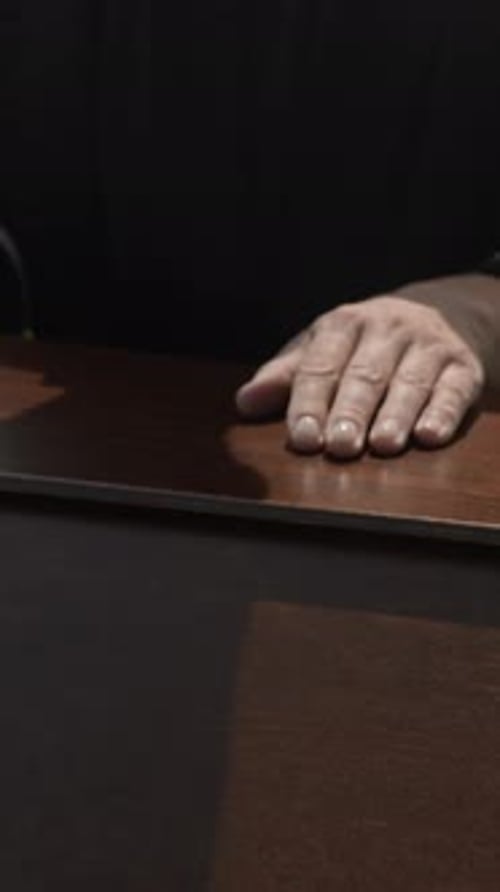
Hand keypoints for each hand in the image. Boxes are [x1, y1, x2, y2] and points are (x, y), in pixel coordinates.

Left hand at [235, 275, 497, 458]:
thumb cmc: (363, 345)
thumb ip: (284, 378)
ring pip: (410, 381)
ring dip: (396, 414)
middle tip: (340, 447)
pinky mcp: (463, 366)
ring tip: (383, 445)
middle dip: (351, 412)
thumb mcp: (321, 350)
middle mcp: (387, 329)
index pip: (322, 365)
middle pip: (365, 374)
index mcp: (344, 324)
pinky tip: (429, 436)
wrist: (437, 313)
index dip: (310, 402)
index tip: (302, 437)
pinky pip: (454, 389)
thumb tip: (244, 402)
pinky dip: (442, 412)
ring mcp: (428, 345)